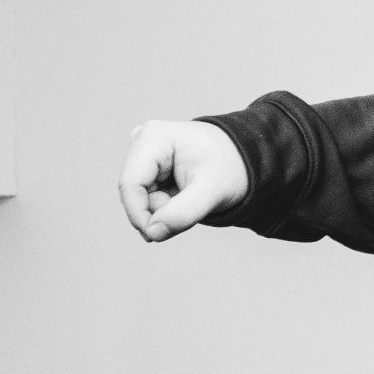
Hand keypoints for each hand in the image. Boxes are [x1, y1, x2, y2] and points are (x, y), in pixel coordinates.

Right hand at [118, 120, 247, 241]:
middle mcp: (142, 141)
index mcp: (154, 137)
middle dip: (157, 212)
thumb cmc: (230, 168)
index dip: (138, 214)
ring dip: (163, 210)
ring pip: (140, 199)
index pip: (130, 184)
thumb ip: (183, 214)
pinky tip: (184, 197)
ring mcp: (143, 154)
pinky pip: (147, 199)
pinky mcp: (147, 167)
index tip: (155, 236)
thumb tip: (152, 233)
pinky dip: (165, 207)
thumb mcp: (212, 191)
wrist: (243, 159)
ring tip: (191, 197)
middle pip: (134, 193)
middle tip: (190, 208)